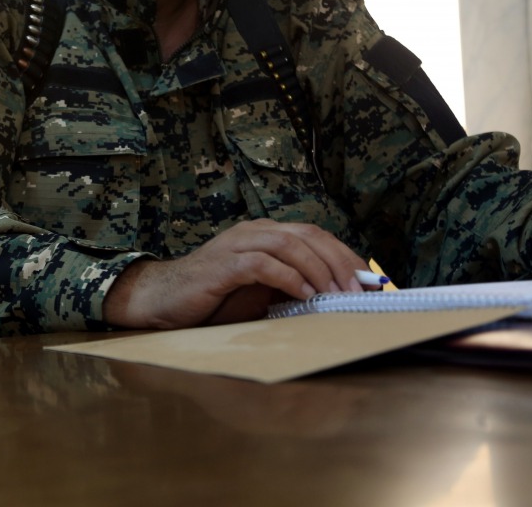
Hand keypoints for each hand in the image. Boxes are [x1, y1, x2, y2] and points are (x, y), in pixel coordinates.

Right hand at [102, 218, 370, 329]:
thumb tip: (336, 299)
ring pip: (289, 245)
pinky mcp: (223, 264)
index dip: (345, 255)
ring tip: (337, 295)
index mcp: (265, 233)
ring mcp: (237, 244)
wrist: (163, 300)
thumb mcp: (260, 292)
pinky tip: (303, 295)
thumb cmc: (213, 299)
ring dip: (319, 270)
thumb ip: (292, 287)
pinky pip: (263, 264)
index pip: (315, 234)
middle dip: (340, 262)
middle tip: (359, 291)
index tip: (369, 282)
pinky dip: (289, 278)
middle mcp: (254, 231)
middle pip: (308, 235)